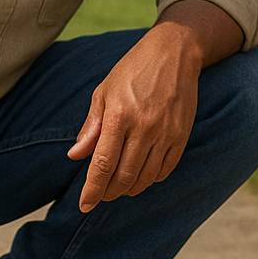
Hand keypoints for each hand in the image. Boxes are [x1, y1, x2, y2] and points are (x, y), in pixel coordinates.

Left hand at [66, 0, 244, 212]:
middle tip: (101, 196)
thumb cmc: (132, 70)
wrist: (174, 53)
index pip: (102, 164)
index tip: (84, 205)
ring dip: (129, 189)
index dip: (92, 189)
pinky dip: (152, 179)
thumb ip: (91, 126)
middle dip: (109, 193)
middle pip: (123, 176)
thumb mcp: (104, 92)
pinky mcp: (182, 135)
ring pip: (145, 177)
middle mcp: (143, 128)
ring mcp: (165, 133)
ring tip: (119, 188)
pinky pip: (166, 169)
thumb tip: (76, 156)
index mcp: (119, 116)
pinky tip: (142, 177)